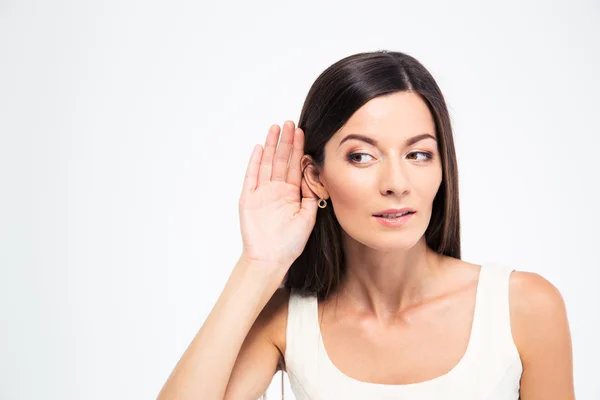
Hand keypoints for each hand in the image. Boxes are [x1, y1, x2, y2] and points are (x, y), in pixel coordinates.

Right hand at [238, 121, 317, 272]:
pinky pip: (251, 177)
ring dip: (270, 146)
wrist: (271, 258)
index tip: (302, 132)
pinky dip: (254, 162)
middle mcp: (276, 190)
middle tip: (289, 123)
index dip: (298, 149)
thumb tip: (315, 174)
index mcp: (291, 194)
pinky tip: (259, 148)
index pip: (295, 166)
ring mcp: (261, 193)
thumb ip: (312, 195)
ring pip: (266, 163)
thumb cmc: (290, 243)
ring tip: (275, 128)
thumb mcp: (308, 217)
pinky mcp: (248, 199)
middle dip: (285, 141)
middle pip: (281, 160)